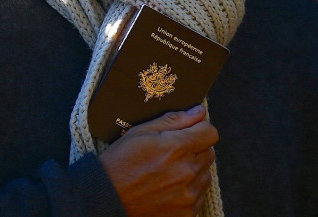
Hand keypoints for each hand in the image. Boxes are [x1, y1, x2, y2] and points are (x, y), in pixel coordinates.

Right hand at [98, 105, 218, 216]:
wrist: (107, 198)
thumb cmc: (120, 162)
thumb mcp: (140, 133)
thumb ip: (173, 121)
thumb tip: (198, 111)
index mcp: (178, 148)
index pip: (210, 132)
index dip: (200, 128)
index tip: (189, 131)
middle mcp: (188, 172)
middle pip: (209, 153)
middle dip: (195, 149)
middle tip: (172, 152)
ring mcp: (189, 195)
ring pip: (205, 175)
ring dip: (193, 170)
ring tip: (168, 171)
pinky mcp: (187, 212)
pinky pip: (198, 196)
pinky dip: (188, 191)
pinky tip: (167, 188)